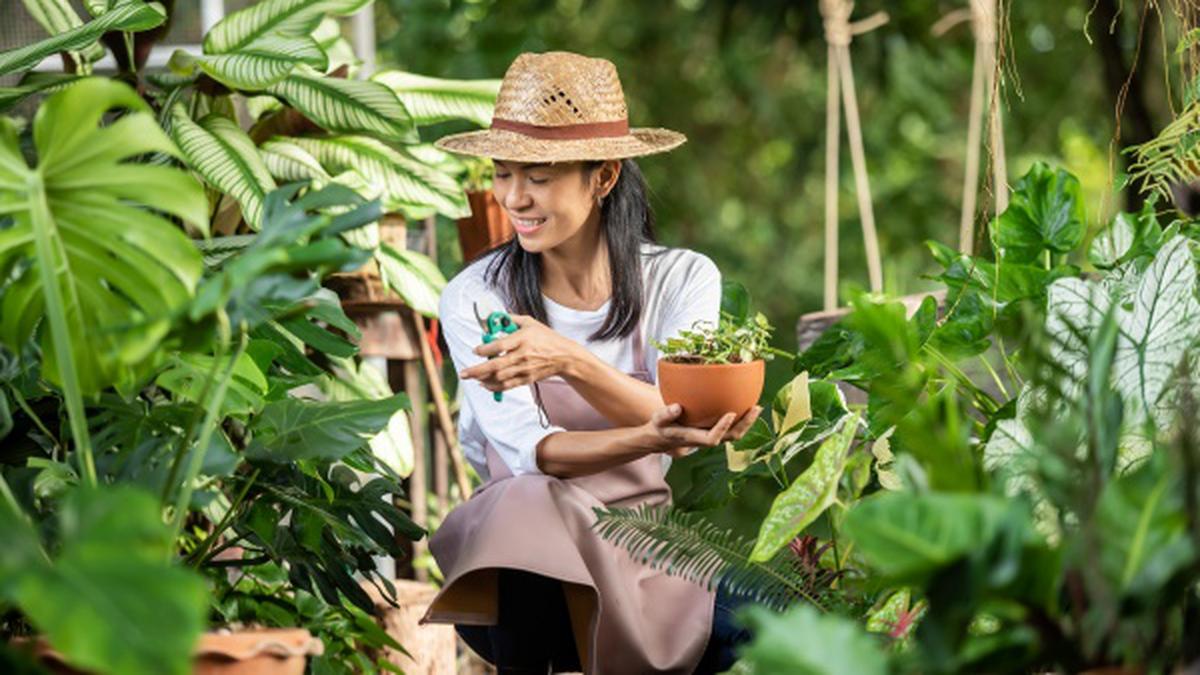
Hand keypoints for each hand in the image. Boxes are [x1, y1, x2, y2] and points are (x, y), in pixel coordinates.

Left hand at [459, 315, 582, 392]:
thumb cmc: (546, 337)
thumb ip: (512, 319)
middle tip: (463, 372)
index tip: (475, 350)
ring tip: (471, 377)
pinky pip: (507, 386)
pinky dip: (494, 387)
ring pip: (499, 378)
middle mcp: (522, 355)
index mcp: (523, 339)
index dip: (485, 349)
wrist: (563, 356)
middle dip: (476, 370)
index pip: (500, 346)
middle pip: (496, 365)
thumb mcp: (530, 323)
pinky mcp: (526, 379)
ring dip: (483, 379)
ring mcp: (524, 369)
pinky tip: (484, 384)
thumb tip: (496, 317)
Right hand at [645, 404, 761, 457]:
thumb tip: (677, 407)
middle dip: (745, 425)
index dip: (723, 428)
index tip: (731, 413)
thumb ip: (666, 414)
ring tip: (756, 406)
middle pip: (730, 438)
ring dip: (747, 422)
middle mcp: (706, 439)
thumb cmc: (661, 427)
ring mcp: (712, 436)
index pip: (712, 438)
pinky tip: (745, 404)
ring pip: (734, 434)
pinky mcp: (714, 431)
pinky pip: (731, 428)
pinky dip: (741, 418)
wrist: (662, 438)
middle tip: (756, 408)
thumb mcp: (658, 420)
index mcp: (693, 438)